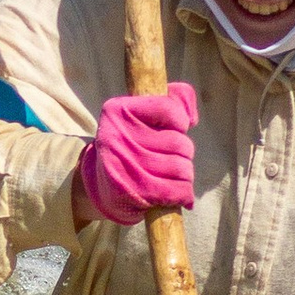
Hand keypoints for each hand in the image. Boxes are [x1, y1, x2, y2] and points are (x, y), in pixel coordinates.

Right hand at [76, 82, 196, 226]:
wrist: (102, 186)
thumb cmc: (133, 146)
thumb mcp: (144, 116)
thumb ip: (175, 100)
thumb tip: (192, 118)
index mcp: (119, 111)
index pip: (168, 108)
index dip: (179, 122)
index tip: (171, 130)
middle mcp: (118, 136)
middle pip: (179, 142)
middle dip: (183, 153)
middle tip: (168, 157)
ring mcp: (125, 165)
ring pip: (182, 168)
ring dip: (184, 174)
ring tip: (170, 175)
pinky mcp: (134, 191)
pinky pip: (178, 190)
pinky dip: (183, 193)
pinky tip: (175, 192)